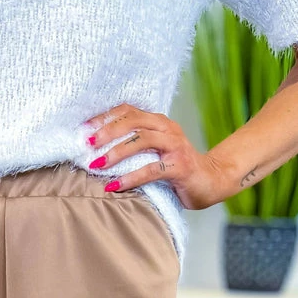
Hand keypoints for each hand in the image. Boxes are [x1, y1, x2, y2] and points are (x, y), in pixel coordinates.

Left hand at [84, 103, 232, 210]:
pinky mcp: (180, 166)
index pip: (129, 111)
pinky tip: (115, 185)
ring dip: (116, 152)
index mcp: (159, 122)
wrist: (212, 181)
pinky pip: (152, 169)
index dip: (106, 117)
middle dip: (108, 131)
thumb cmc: (177, 169)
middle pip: (134, 121)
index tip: (84, 128)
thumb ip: (135, 148)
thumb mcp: (155, 153)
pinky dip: (131, 178)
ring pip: (142, 140)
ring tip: (97, 164)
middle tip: (88, 144)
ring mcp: (175, 146)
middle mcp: (168, 129)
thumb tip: (99, 152)